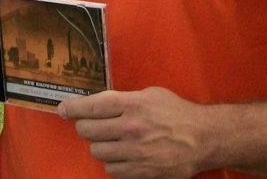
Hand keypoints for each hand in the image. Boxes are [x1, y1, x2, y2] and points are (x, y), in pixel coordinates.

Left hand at [58, 87, 210, 178]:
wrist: (203, 139)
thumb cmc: (177, 113)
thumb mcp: (150, 94)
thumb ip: (124, 98)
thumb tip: (98, 103)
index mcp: (132, 104)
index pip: (91, 106)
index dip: (72, 108)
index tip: (63, 109)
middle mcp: (130, 128)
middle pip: (87, 130)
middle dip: (85, 126)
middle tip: (90, 125)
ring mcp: (135, 152)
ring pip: (96, 151)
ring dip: (99, 145)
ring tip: (110, 140)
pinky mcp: (140, 172)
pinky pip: (111, 170)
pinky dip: (113, 163)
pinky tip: (122, 155)